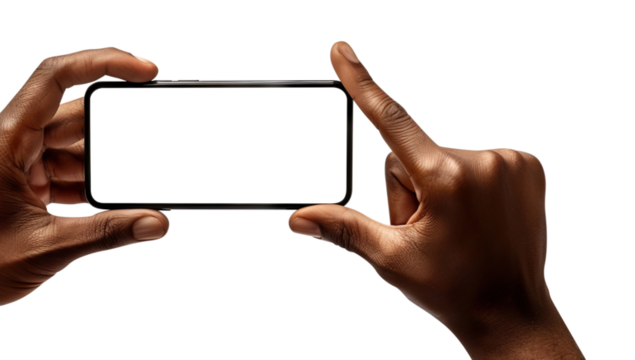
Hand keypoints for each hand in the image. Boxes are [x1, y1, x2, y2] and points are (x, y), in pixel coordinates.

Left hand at [0, 47, 170, 309]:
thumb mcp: (50, 247)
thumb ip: (110, 232)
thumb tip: (157, 222)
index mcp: (6, 138)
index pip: (56, 75)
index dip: (104, 62)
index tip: (145, 71)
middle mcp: (7, 139)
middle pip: (71, 112)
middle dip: (109, 135)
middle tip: (137, 157)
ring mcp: (11, 158)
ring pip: (69, 143)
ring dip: (95, 166)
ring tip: (111, 196)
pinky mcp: (17, 178)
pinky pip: (59, 165)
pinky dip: (82, 182)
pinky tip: (98, 206)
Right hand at [286, 41, 577, 356]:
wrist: (512, 314)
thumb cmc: (453, 289)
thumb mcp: (390, 259)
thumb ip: (343, 228)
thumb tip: (299, 218)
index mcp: (445, 180)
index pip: (390, 120)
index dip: (361, 82)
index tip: (342, 50)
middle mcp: (482, 161)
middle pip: (412, 152)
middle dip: (408, 187)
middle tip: (427, 229)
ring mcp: (510, 161)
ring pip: (441, 156)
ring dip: (436, 187)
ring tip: (453, 228)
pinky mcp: (527, 165)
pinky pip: (473, 159)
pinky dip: (465, 184)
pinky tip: (475, 218)